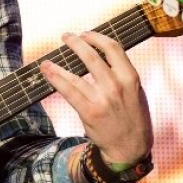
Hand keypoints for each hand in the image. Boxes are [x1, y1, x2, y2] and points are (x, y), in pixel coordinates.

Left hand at [38, 31, 152, 164]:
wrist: (130, 149)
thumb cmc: (132, 118)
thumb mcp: (136, 92)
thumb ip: (122, 74)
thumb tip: (100, 55)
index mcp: (131, 77)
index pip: (113, 47)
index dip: (96, 37)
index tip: (85, 34)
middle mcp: (117, 86)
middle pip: (91, 55)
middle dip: (76, 42)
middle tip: (66, 37)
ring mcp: (102, 99)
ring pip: (75, 74)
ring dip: (58, 63)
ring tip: (47, 59)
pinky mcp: (89, 112)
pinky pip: (68, 90)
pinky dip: (55, 78)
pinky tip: (46, 71)